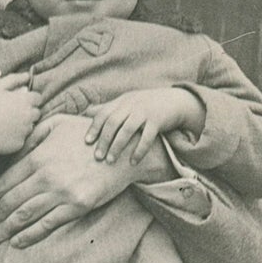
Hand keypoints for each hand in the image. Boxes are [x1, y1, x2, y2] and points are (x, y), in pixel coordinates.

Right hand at [0, 74, 40, 164]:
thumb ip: (15, 79)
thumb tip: (28, 76)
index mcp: (25, 100)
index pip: (38, 99)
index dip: (29, 100)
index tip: (18, 103)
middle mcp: (28, 116)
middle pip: (36, 113)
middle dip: (28, 113)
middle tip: (11, 114)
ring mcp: (25, 131)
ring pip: (30, 127)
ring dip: (22, 125)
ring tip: (5, 124)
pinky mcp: (20, 144)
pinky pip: (21, 139)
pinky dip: (15, 137)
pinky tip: (2, 134)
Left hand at [0, 114, 145, 249]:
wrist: (123, 151)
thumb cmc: (88, 136)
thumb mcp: (57, 125)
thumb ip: (32, 136)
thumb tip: (11, 152)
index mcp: (38, 156)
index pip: (3, 182)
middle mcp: (46, 175)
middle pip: (8, 201)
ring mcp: (62, 192)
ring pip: (24, 215)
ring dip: (4, 230)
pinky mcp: (77, 206)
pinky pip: (47, 224)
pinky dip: (29, 235)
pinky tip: (16, 243)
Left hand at [85, 86, 203, 164]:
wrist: (175, 100)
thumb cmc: (146, 105)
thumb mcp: (127, 102)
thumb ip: (109, 108)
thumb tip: (86, 112)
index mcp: (122, 101)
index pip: (104, 113)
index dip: (94, 127)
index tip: (87, 142)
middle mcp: (132, 104)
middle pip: (113, 122)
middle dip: (104, 140)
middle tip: (97, 157)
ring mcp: (145, 111)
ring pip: (127, 130)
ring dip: (118, 147)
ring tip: (110, 161)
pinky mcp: (158, 120)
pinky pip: (147, 137)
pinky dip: (139, 150)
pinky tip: (133, 162)